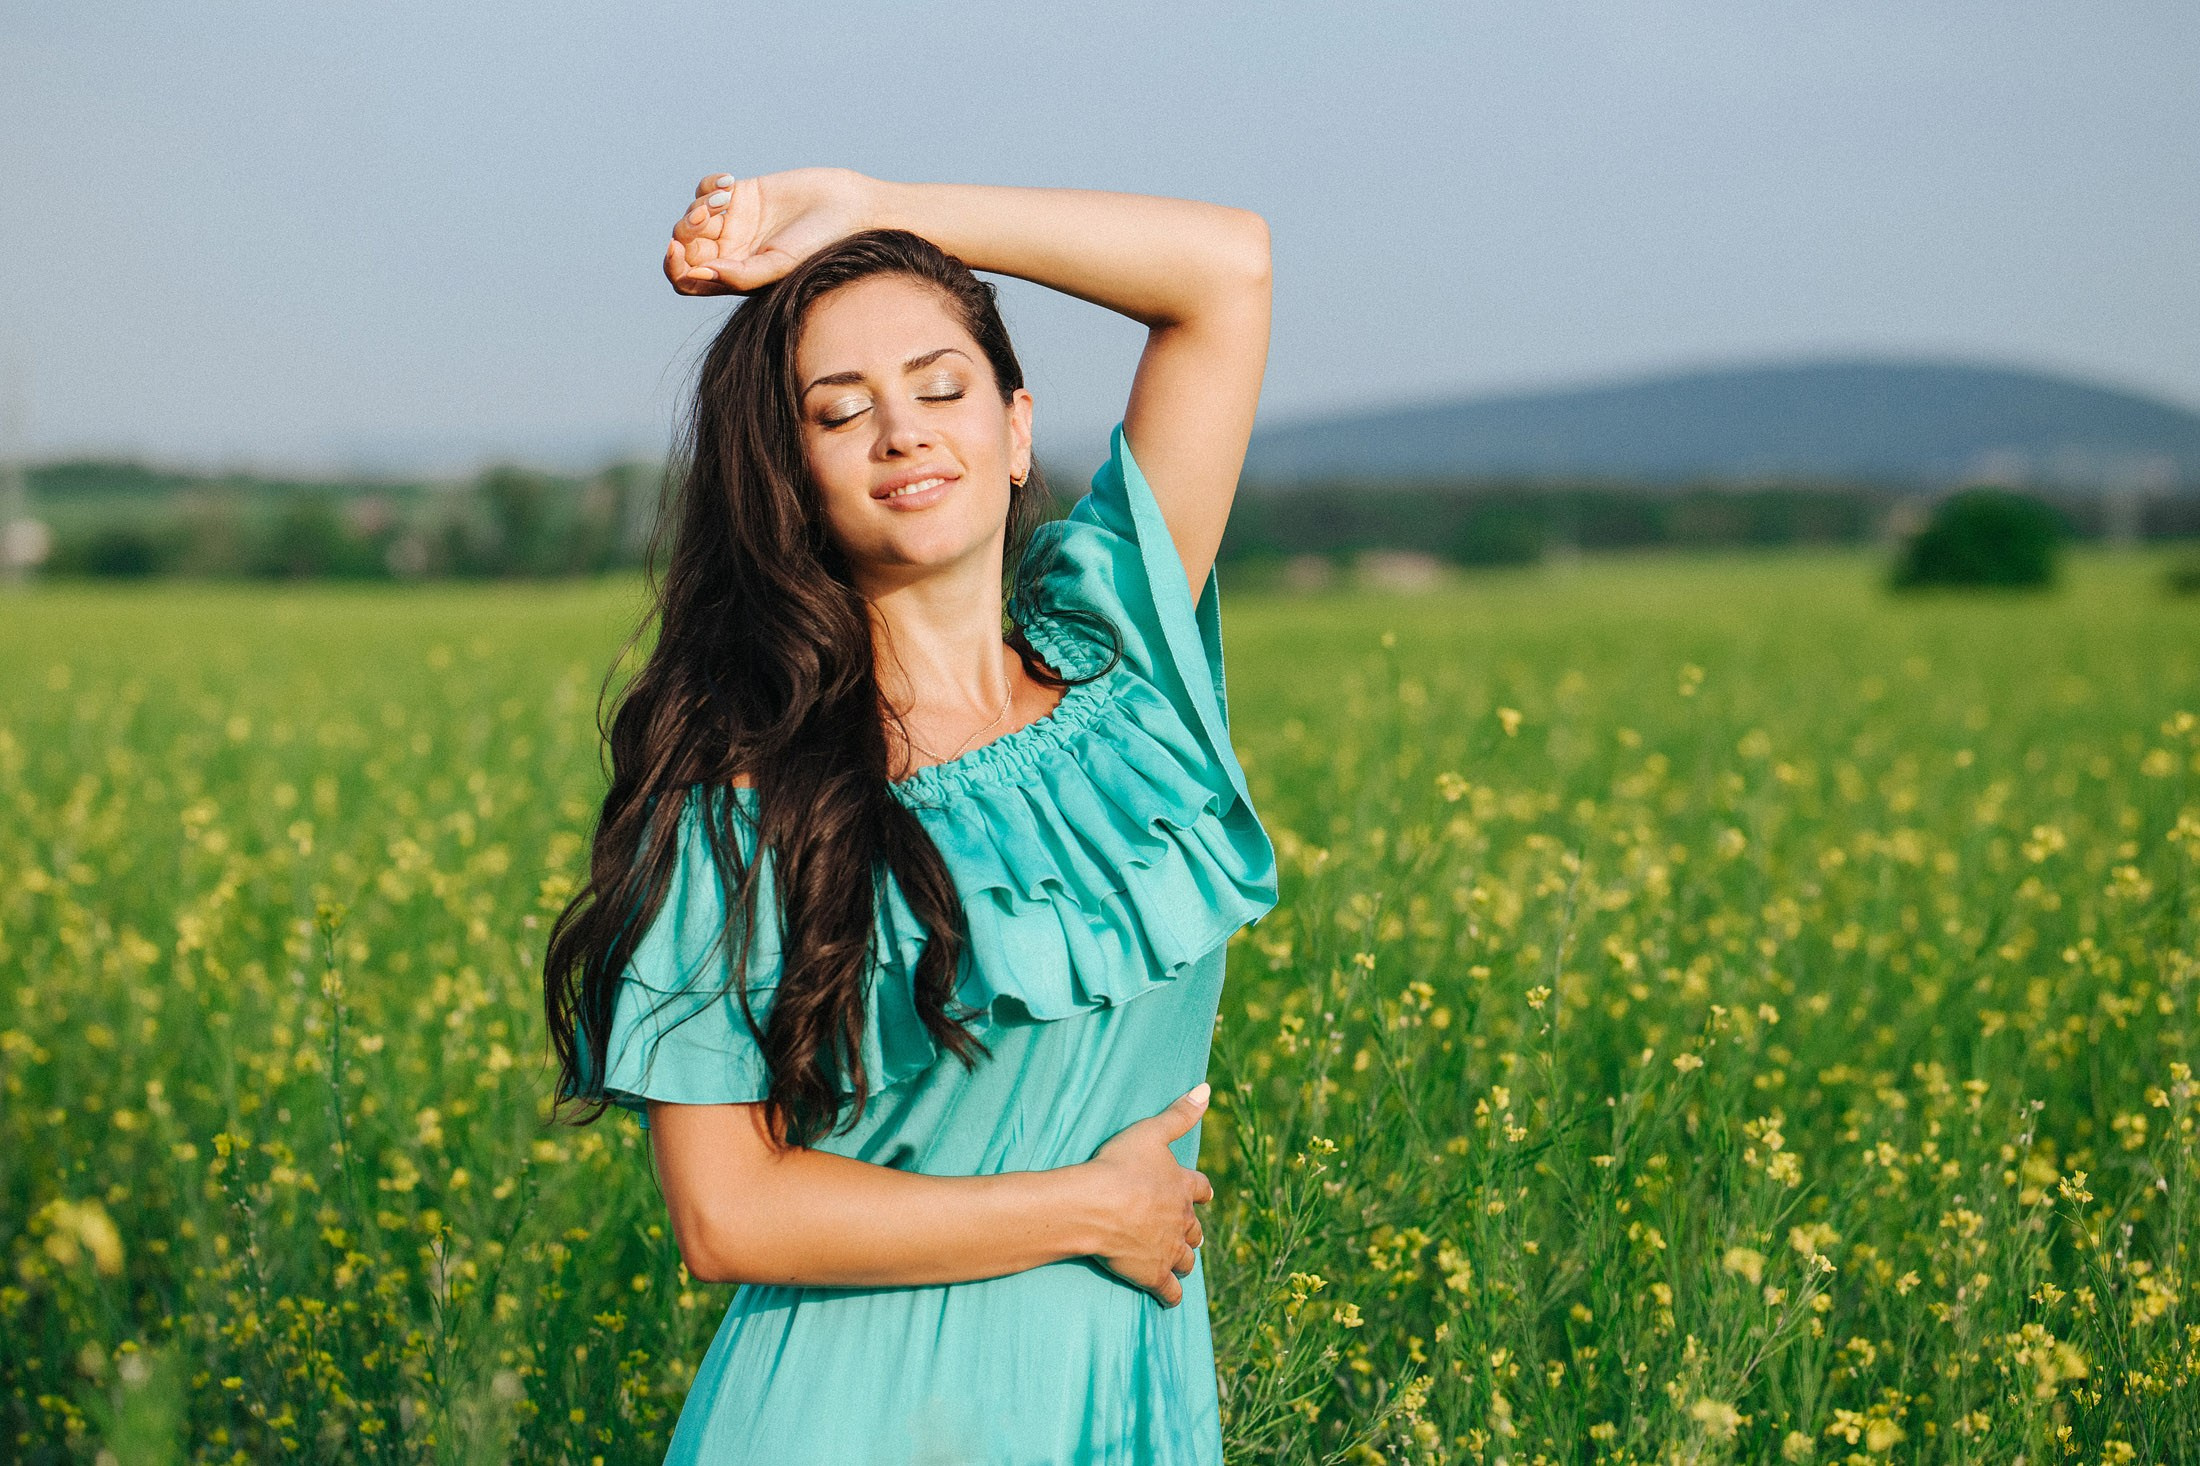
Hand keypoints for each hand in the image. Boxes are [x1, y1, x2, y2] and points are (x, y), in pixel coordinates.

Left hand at [665, 167, 876, 296]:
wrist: (847, 208)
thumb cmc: (820, 247)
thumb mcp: (780, 266)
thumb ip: (741, 275)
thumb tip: (700, 274)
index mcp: (736, 278)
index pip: (688, 280)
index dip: (675, 267)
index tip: (676, 250)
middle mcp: (730, 253)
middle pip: (685, 247)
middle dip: (686, 233)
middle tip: (706, 219)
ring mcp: (733, 223)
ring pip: (692, 217)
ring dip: (699, 207)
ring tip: (724, 200)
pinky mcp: (740, 194)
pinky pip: (705, 190)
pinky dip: (708, 186)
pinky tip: (729, 183)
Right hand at [1079, 1084, 1215, 1306]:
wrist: (1098, 1205)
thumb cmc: (1120, 1165)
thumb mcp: (1151, 1132)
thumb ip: (1179, 1113)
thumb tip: (1206, 1089)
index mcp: (1182, 1187)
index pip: (1201, 1189)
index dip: (1201, 1192)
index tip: (1203, 1195)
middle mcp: (1181, 1220)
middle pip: (1195, 1228)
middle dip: (1192, 1230)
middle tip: (1187, 1232)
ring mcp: (1169, 1249)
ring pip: (1186, 1258)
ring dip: (1185, 1258)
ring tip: (1180, 1260)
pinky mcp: (1154, 1274)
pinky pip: (1170, 1290)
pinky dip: (1172, 1295)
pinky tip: (1171, 1299)